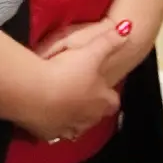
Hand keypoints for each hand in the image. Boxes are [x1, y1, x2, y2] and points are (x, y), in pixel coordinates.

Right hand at [15, 20, 131, 143]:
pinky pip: (53, 132)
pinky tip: (44, 115)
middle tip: (79, 93)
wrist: (35, 93)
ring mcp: (67, 128)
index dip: (108, 93)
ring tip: (62, 105)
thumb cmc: (68, 72)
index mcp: (102, 101)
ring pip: (75, 127)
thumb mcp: (91, 51)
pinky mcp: (47, 133)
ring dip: (71, 118)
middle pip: (94, 116)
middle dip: (89, 107)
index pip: (112, 101)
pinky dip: (51, 124)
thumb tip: (128, 29)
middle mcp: (88, 119)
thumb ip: (110, 41)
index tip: (102, 86)